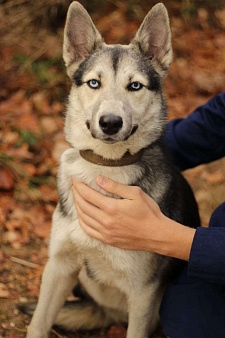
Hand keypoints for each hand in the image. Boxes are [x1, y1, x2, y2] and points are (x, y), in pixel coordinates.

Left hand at [72, 177, 194, 259]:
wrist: (157, 234)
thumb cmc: (148, 212)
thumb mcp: (135, 193)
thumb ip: (115, 186)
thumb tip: (98, 180)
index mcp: (111, 207)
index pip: (87, 194)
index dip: (79, 186)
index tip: (74, 179)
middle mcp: (105, 221)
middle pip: (82, 205)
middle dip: (76, 194)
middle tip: (74, 186)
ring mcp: (105, 232)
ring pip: (83, 218)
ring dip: (77, 207)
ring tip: (76, 198)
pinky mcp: (107, 240)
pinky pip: (88, 230)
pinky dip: (81, 221)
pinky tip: (82, 215)